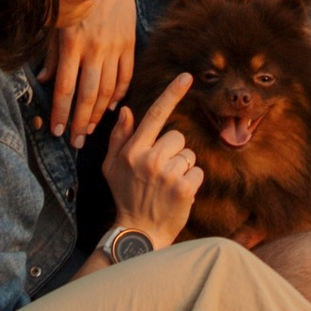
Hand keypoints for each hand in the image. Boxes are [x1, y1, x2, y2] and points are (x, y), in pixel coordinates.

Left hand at [47, 0, 139, 143]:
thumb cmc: (79, 0)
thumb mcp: (58, 22)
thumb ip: (52, 53)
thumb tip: (44, 79)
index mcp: (72, 44)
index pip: (64, 88)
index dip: (60, 113)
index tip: (57, 131)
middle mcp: (94, 49)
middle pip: (87, 95)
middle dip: (80, 122)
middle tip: (75, 142)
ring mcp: (114, 47)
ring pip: (107, 90)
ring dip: (98, 114)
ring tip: (90, 131)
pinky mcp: (130, 43)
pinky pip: (126, 76)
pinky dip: (119, 95)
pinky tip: (111, 108)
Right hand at [101, 75, 205, 244]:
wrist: (139, 233)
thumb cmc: (126, 196)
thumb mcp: (112, 167)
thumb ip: (119, 138)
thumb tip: (126, 110)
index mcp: (133, 150)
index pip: (154, 115)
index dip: (171, 93)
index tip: (186, 76)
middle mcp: (150, 159)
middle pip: (177, 137)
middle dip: (174, 152)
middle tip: (160, 173)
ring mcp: (168, 174)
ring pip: (189, 155)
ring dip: (183, 168)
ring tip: (167, 186)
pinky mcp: (184, 188)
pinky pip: (198, 172)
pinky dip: (192, 183)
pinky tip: (177, 195)